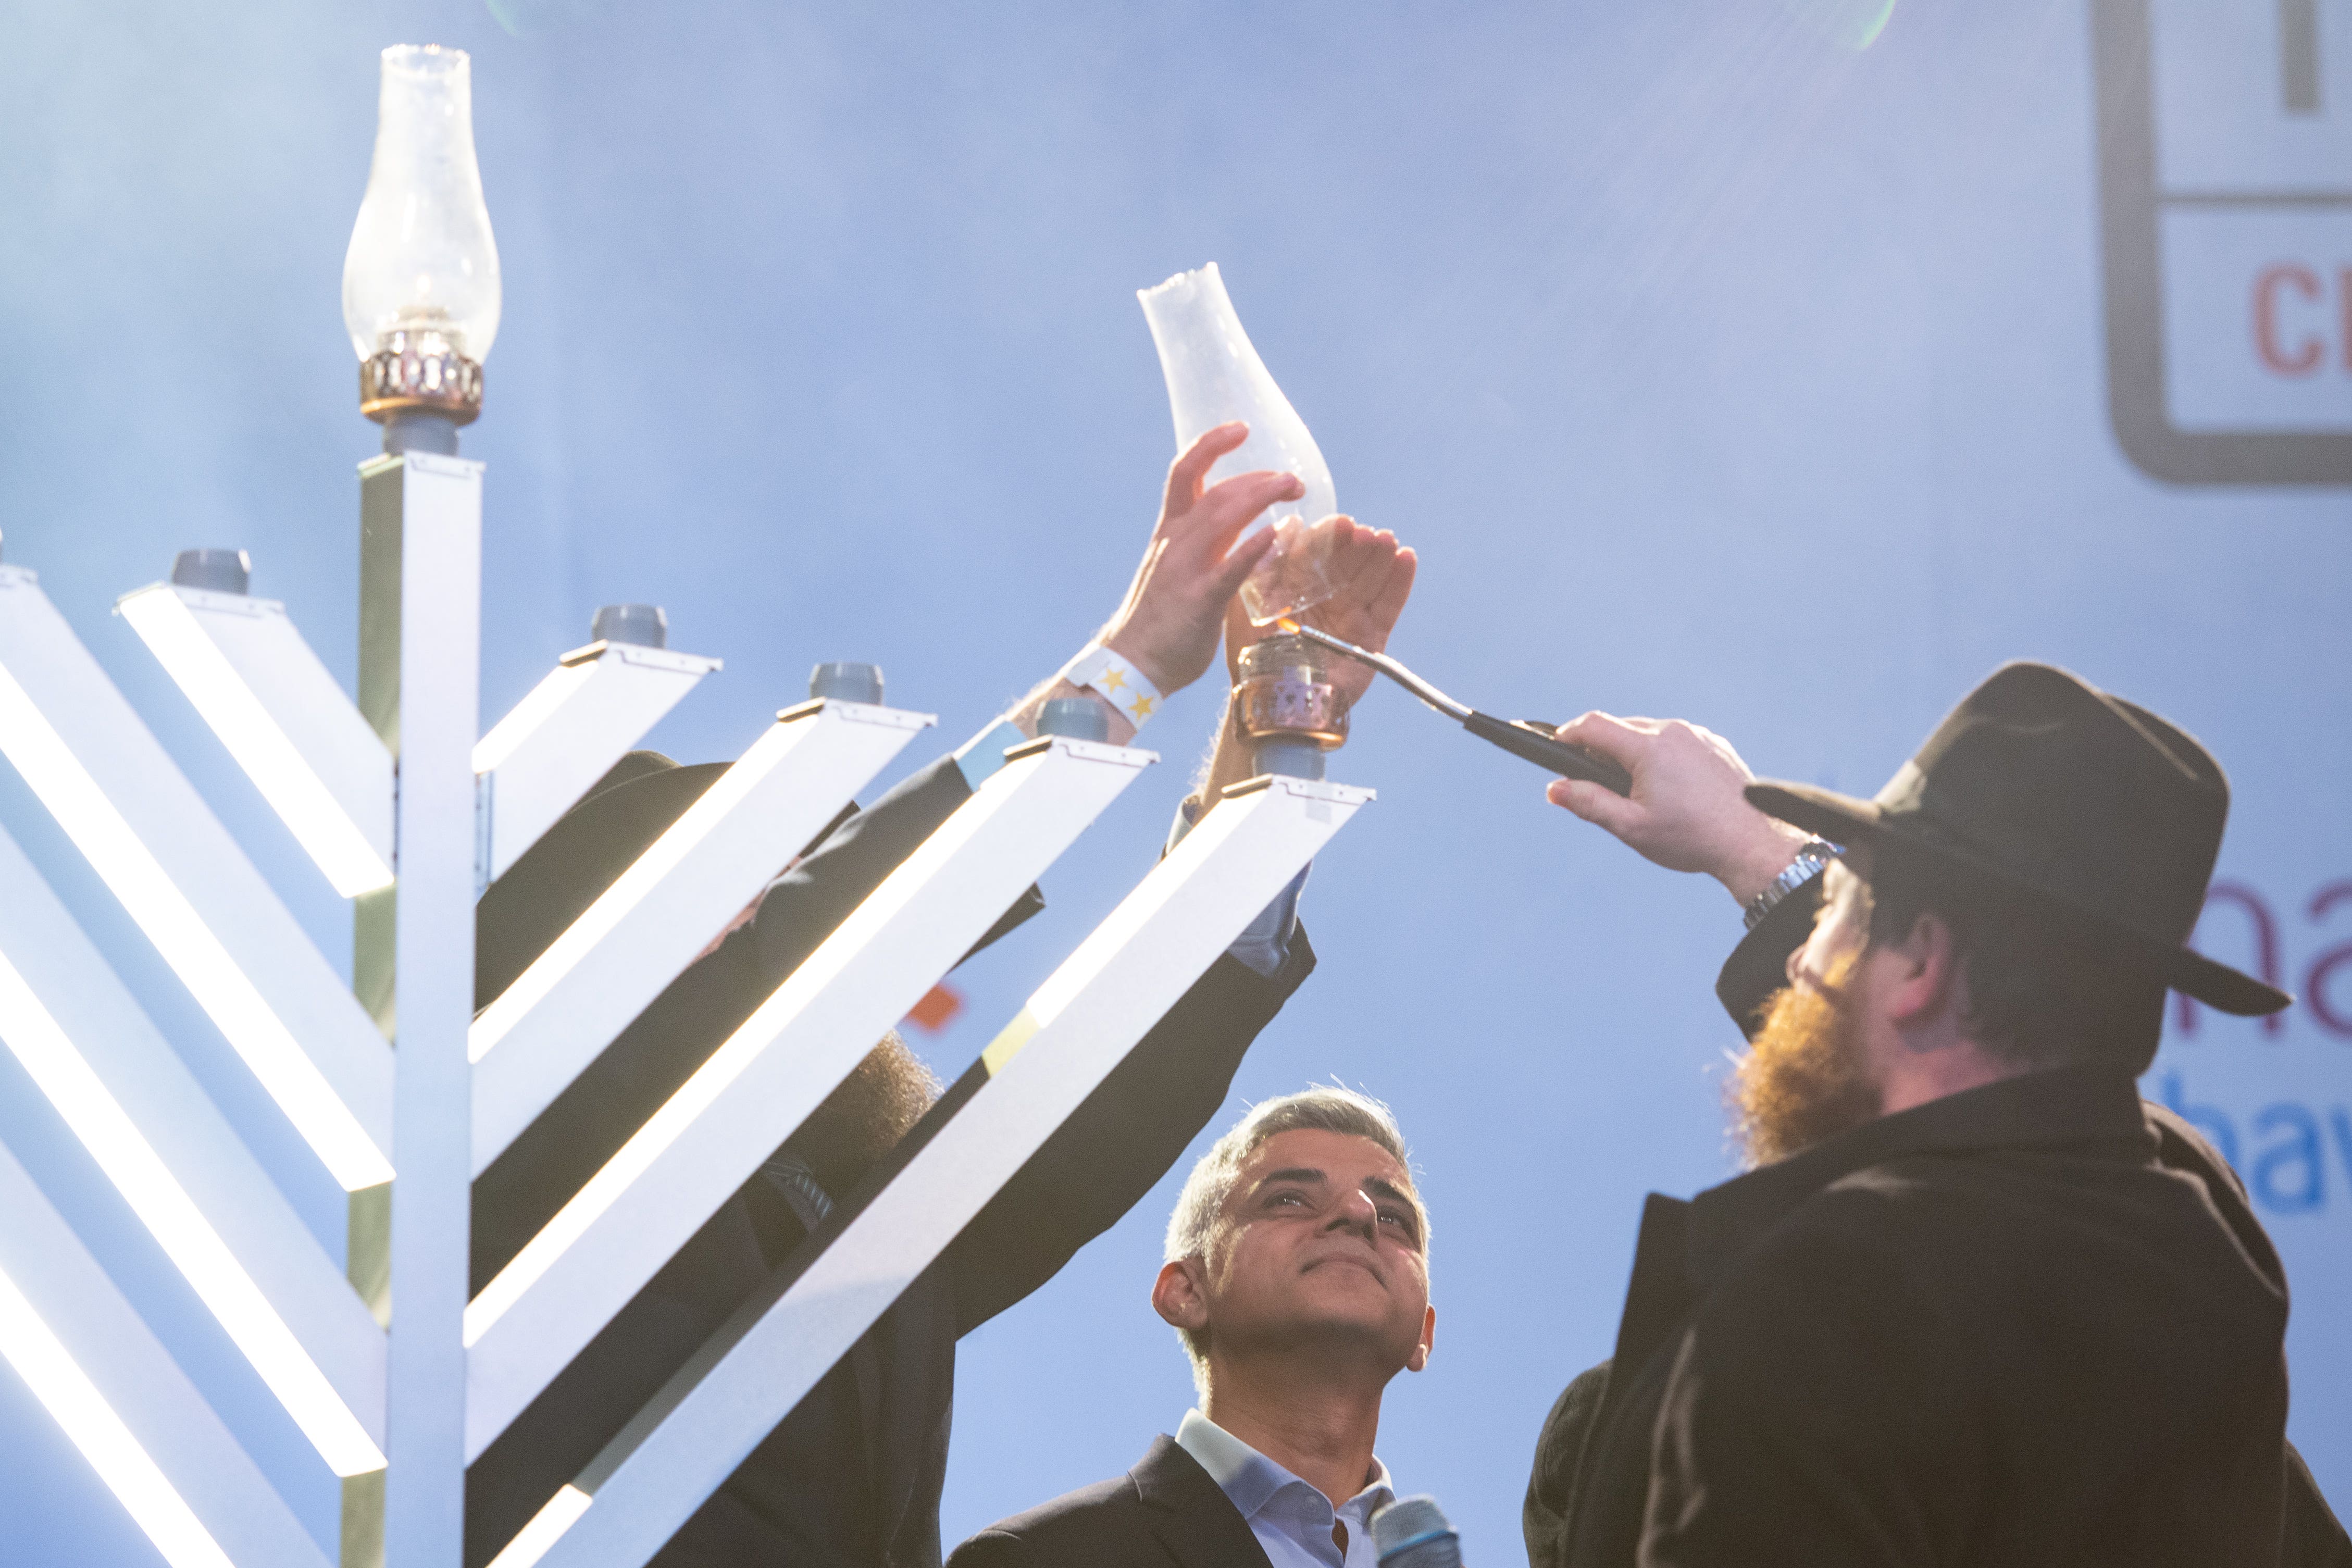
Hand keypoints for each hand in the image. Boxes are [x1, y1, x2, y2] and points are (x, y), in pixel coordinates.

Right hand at [1100, 423, 1300, 695]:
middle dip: (1258, 477)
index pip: (1186, 473)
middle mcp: (1176, 542)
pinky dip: (1254, 547)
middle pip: (1216, 490)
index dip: (1211, 444)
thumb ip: (1204, 550)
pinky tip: (1279, 534)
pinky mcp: (1200, 600)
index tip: (1240, 428)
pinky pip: (1230, 567)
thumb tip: (1242, 534)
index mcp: (1170, 533)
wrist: (1131, 664)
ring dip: (1262, 495)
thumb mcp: (1177, 572)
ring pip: (1223, 515)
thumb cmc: (1159, 622)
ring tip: (1293, 488)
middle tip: (1292, 479)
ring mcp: (1186, 569)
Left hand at [1222, 517, 1417, 705]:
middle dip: (1359, 546)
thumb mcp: (1252, 603)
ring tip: (1387, 540)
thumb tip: (1289, 524)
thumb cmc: (1254, 654)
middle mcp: (1326, 598)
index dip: (1331, 537)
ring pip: (1371, 580)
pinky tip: (1406, 558)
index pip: (1318, 553)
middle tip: (1368, 534)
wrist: (1276, 702)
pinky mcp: (1371, 637)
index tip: (1343, 524)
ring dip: (1381, 558)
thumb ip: (1268, 564)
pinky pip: (1389, 606)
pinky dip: (1400, 583)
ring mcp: (1350, 616)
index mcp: (1297, 586)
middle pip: (1348, 563)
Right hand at [1543, 714, 1808, 904]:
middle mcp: (1673, 732)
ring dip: (1634, 752)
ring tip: (1637, 791)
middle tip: (1597, 784)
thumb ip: (1589, 803)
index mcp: (1648, 748)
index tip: (1557, 748)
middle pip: (1621, 728)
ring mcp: (1697, 735)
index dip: (1568, 734)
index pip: (1593, 726)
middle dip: (1601, 749)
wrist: (1752, 843)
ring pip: (1649, 733)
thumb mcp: (1631, 827)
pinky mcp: (1715, 744)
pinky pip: (1677, 741)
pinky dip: (1662, 756)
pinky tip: (1669, 788)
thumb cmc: (1691, 838)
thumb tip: (1555, 788)